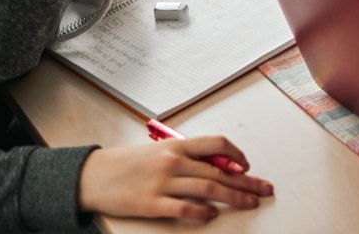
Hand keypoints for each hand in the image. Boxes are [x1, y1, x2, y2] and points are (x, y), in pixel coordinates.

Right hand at [78, 136, 274, 221]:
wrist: (94, 175)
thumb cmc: (127, 163)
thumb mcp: (158, 151)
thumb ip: (185, 157)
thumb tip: (216, 165)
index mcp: (176, 145)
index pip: (216, 144)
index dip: (237, 155)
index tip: (248, 167)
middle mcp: (173, 161)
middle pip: (219, 171)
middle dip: (246, 182)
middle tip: (265, 189)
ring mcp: (163, 182)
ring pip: (208, 188)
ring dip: (234, 197)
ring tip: (250, 203)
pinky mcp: (152, 203)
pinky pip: (185, 208)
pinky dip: (203, 212)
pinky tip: (213, 215)